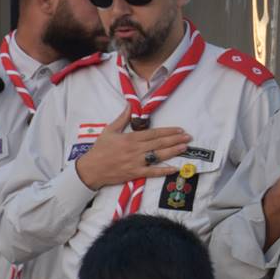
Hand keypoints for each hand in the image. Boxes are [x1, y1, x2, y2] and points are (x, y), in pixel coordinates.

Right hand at [74, 107, 188, 189]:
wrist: (91, 169)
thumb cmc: (100, 149)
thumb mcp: (110, 130)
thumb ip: (122, 118)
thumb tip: (130, 105)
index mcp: (130, 138)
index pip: (153, 133)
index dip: (168, 131)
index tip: (179, 129)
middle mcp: (135, 149)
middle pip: (159, 143)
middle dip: (175, 139)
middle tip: (188, 137)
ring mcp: (136, 162)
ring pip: (158, 156)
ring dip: (173, 151)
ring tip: (185, 147)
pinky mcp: (135, 173)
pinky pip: (152, 172)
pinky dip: (163, 171)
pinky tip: (174, 168)